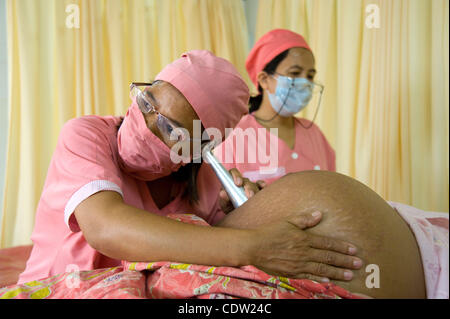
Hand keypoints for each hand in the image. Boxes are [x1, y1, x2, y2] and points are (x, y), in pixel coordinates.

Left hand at [219, 168, 265, 213]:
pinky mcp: (258, 190)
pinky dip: (262, 185)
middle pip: (245, 180)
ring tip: (253, 198)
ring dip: (254, 190)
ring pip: (254, 184)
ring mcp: (250, 185)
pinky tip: (263, 187)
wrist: (238, 214)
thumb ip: (224, 199)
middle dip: (248, 187)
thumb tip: (222, 193)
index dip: (236, 175)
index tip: (238, 183)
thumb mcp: (225, 204)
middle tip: (249, 196)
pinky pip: (261, 185)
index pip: (233, 172)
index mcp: (231, 181)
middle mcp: (242, 182)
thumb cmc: (230, 207)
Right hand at [247, 211, 362, 281]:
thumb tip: (320, 214)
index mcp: (304, 238)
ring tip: (350, 274)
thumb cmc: (269, 232)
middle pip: (328, 257)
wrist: (253, 247)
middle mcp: (304, 252)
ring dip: (337, 272)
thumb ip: (305, 220)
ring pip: (322, 269)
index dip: (342, 247)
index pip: (328, 243)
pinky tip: (329, 281)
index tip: (354, 249)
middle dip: (345, 260)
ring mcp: (298, 264)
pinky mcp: (291, 272)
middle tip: (359, 263)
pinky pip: (309, 276)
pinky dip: (320, 278)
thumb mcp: (287, 221)